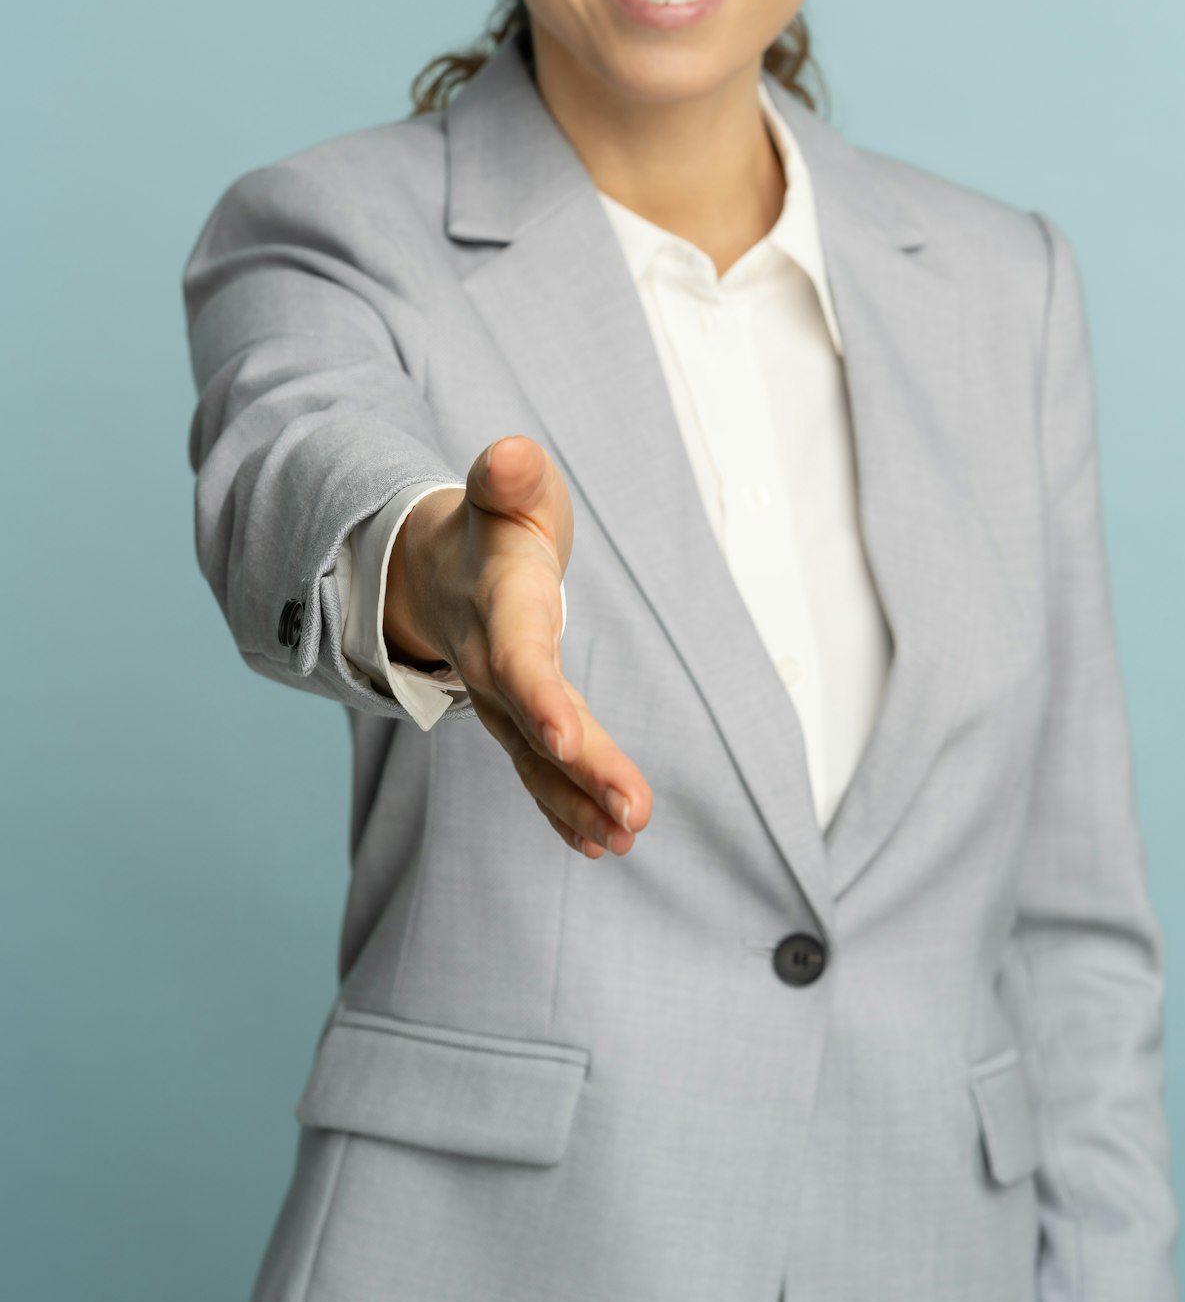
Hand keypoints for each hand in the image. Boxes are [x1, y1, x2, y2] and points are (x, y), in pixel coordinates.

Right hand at [386, 434, 652, 859]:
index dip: (540, 698)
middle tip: (630, 816)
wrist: (437, 566)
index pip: (518, 659)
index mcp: (499, 606)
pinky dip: (565, 809)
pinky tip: (601, 843)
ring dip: (579, 804)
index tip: (568, 739)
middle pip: (536, 726)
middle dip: (581, 773)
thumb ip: (509, 475)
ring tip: (625, 840)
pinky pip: (538, 773)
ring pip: (538, 760)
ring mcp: (500, 701)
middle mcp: (493, 664)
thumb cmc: (495, 523)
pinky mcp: (515, 721)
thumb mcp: (507, 487)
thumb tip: (507, 458)